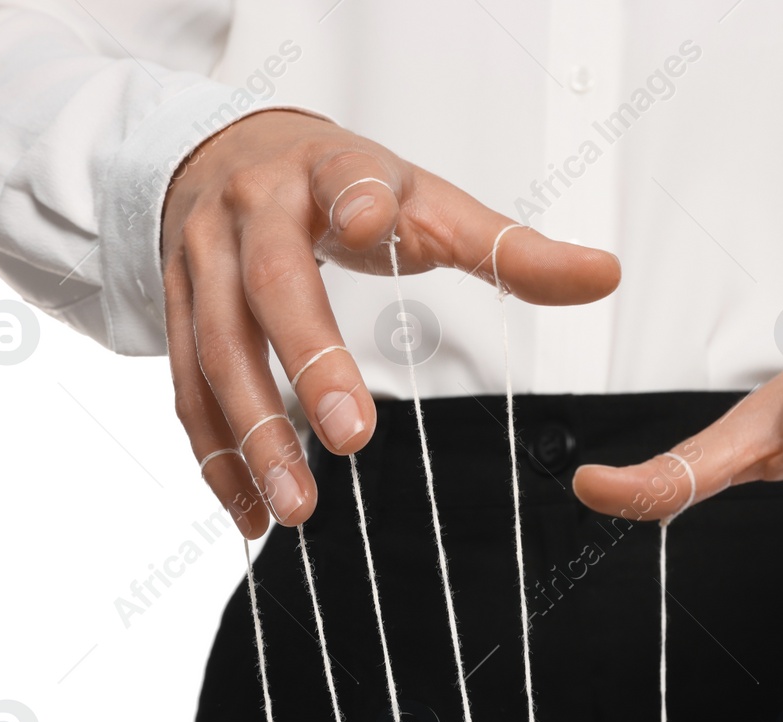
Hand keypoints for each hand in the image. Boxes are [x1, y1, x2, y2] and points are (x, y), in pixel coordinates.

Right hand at [162, 110, 620, 536]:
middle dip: (307, 364)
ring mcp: (200, 263)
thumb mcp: (425, 200)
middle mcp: (250, 213)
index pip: (343, 178)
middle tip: (352, 442)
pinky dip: (215, 457)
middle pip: (271, 288)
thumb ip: (509, 248)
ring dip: (254, 437)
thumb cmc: (342, 185)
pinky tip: (250, 512)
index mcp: (325, 170)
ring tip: (297, 511)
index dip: (355, 198)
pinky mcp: (174, 311)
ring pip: (216, 353)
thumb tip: (607, 276)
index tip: (370, 221)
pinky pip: (185, 389)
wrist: (226, 149)